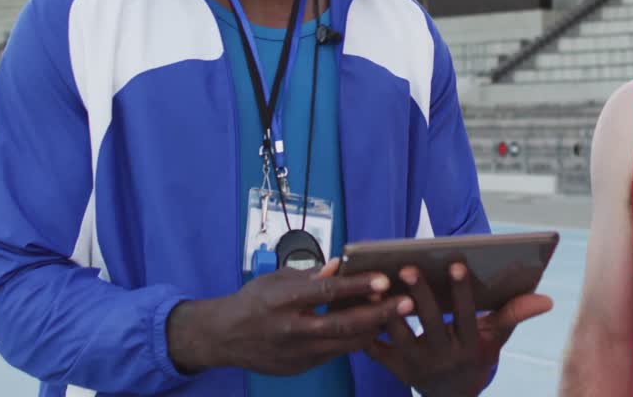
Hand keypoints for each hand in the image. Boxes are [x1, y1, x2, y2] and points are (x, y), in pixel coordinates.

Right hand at [167, 258, 413, 374]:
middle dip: (379, 314)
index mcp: (283, 300)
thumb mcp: (276, 279)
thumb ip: (310, 275)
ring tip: (399, 315)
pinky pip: (335, 353)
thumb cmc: (252, 301)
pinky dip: (356, 341)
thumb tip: (339, 266)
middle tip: (408, 303)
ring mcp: (297, 353)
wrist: (224, 338)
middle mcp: (292, 329)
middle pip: (343, 324)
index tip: (383, 280)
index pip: (326, 292)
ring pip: (345, 344)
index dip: (357, 287)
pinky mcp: (301, 366)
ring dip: (374, 329)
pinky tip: (374, 328)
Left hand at [365, 263, 552, 396]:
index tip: (457, 262)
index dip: (462, 291)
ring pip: (399, 335)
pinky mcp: (394, 368)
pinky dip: (366, 327)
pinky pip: (376, 349)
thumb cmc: (475, 356)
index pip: (465, 316)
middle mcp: (442, 358)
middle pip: (429, 323)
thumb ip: (514, 315)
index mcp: (468, 347)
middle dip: (419, 294)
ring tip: (377, 283)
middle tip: (407, 267)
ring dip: (387, 310)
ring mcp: (415, 366)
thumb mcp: (496, 340)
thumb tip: (546, 299)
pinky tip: (358, 302)